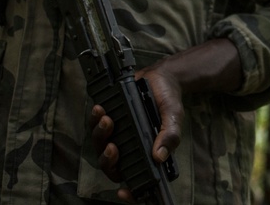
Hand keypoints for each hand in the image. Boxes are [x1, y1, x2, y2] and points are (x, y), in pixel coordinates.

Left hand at [90, 65, 182, 201]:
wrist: (161, 77)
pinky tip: (100, 110)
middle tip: (113, 147)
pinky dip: (95, 120)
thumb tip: (159, 157)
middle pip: (112, 166)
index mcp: (149, 153)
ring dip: (100, 136)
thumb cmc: (169, 101)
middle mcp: (131, 148)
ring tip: (107, 119)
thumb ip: (169, 135)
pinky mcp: (110, 120)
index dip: (131, 192)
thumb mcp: (174, 117)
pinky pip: (95, 126)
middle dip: (108, 160)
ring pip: (100, 147)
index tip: (123, 193)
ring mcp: (119, 135)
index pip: (138, 179)